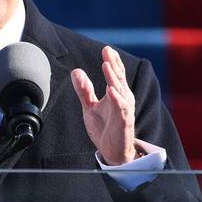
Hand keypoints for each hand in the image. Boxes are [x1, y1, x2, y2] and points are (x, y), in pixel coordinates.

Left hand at [71, 46, 137, 165]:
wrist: (112, 151)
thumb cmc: (105, 128)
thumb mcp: (90, 107)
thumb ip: (84, 90)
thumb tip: (76, 71)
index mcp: (117, 94)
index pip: (116, 74)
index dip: (112, 61)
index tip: (106, 49)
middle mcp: (123, 99)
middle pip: (119, 78)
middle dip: (113, 64)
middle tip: (107, 51)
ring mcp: (125, 110)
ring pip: (121, 90)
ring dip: (114, 78)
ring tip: (107, 65)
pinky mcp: (124, 122)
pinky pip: (122, 109)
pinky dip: (117, 99)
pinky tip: (111, 91)